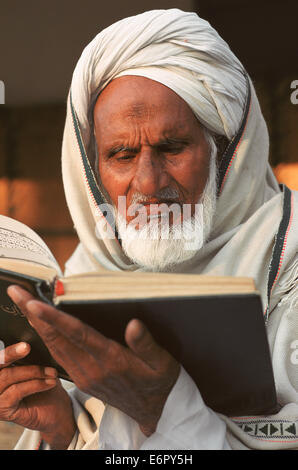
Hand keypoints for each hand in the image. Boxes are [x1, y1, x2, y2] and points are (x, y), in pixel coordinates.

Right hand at [0, 340, 75, 448]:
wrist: (57, 410)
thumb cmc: (45, 383)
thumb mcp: (35, 365)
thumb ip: (25, 355)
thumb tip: (25, 341)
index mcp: (1, 370)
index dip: (6, 351)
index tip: (17, 342)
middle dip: (11, 354)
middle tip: (26, 347)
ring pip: (7, 376)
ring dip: (33, 371)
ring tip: (52, 371)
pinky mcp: (3, 410)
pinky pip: (17, 391)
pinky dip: (36, 384)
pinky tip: (50, 382)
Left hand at [7, 285, 179, 436]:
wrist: (154, 411)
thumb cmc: (159, 381)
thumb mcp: (162, 363)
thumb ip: (146, 344)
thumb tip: (134, 324)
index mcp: (112, 360)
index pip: (77, 335)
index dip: (55, 318)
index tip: (34, 303)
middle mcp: (93, 369)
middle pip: (56, 338)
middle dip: (33, 315)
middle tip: (16, 292)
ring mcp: (84, 377)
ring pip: (54, 347)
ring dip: (36, 324)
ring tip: (22, 302)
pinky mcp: (82, 380)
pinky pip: (59, 355)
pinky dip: (46, 337)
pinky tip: (40, 324)